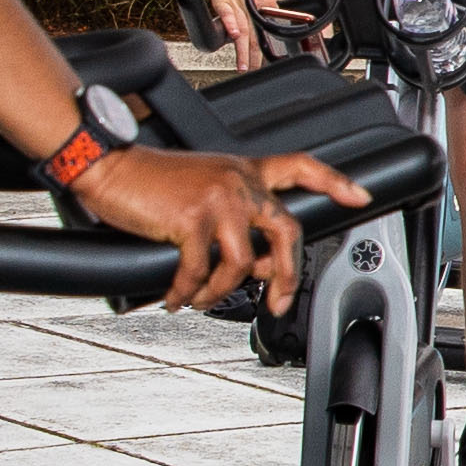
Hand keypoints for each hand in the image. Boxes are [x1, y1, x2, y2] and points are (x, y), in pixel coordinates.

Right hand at [70, 143, 344, 311]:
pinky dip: (186, 292)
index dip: (333, 181)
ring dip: (220, 292)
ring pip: (242, 263)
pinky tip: (174, 297)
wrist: (107, 164)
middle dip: (287, 275)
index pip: (300, 167)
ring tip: (199, 299)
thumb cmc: (148, 180)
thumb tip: (260, 265)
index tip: (358, 195)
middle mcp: (238, 181)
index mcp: (243, 170)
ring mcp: (218, 199)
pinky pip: (200, 272)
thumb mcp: (201, 191)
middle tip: (278, 301)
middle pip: (286, 231)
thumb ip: (236, 221)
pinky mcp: (191, 219)